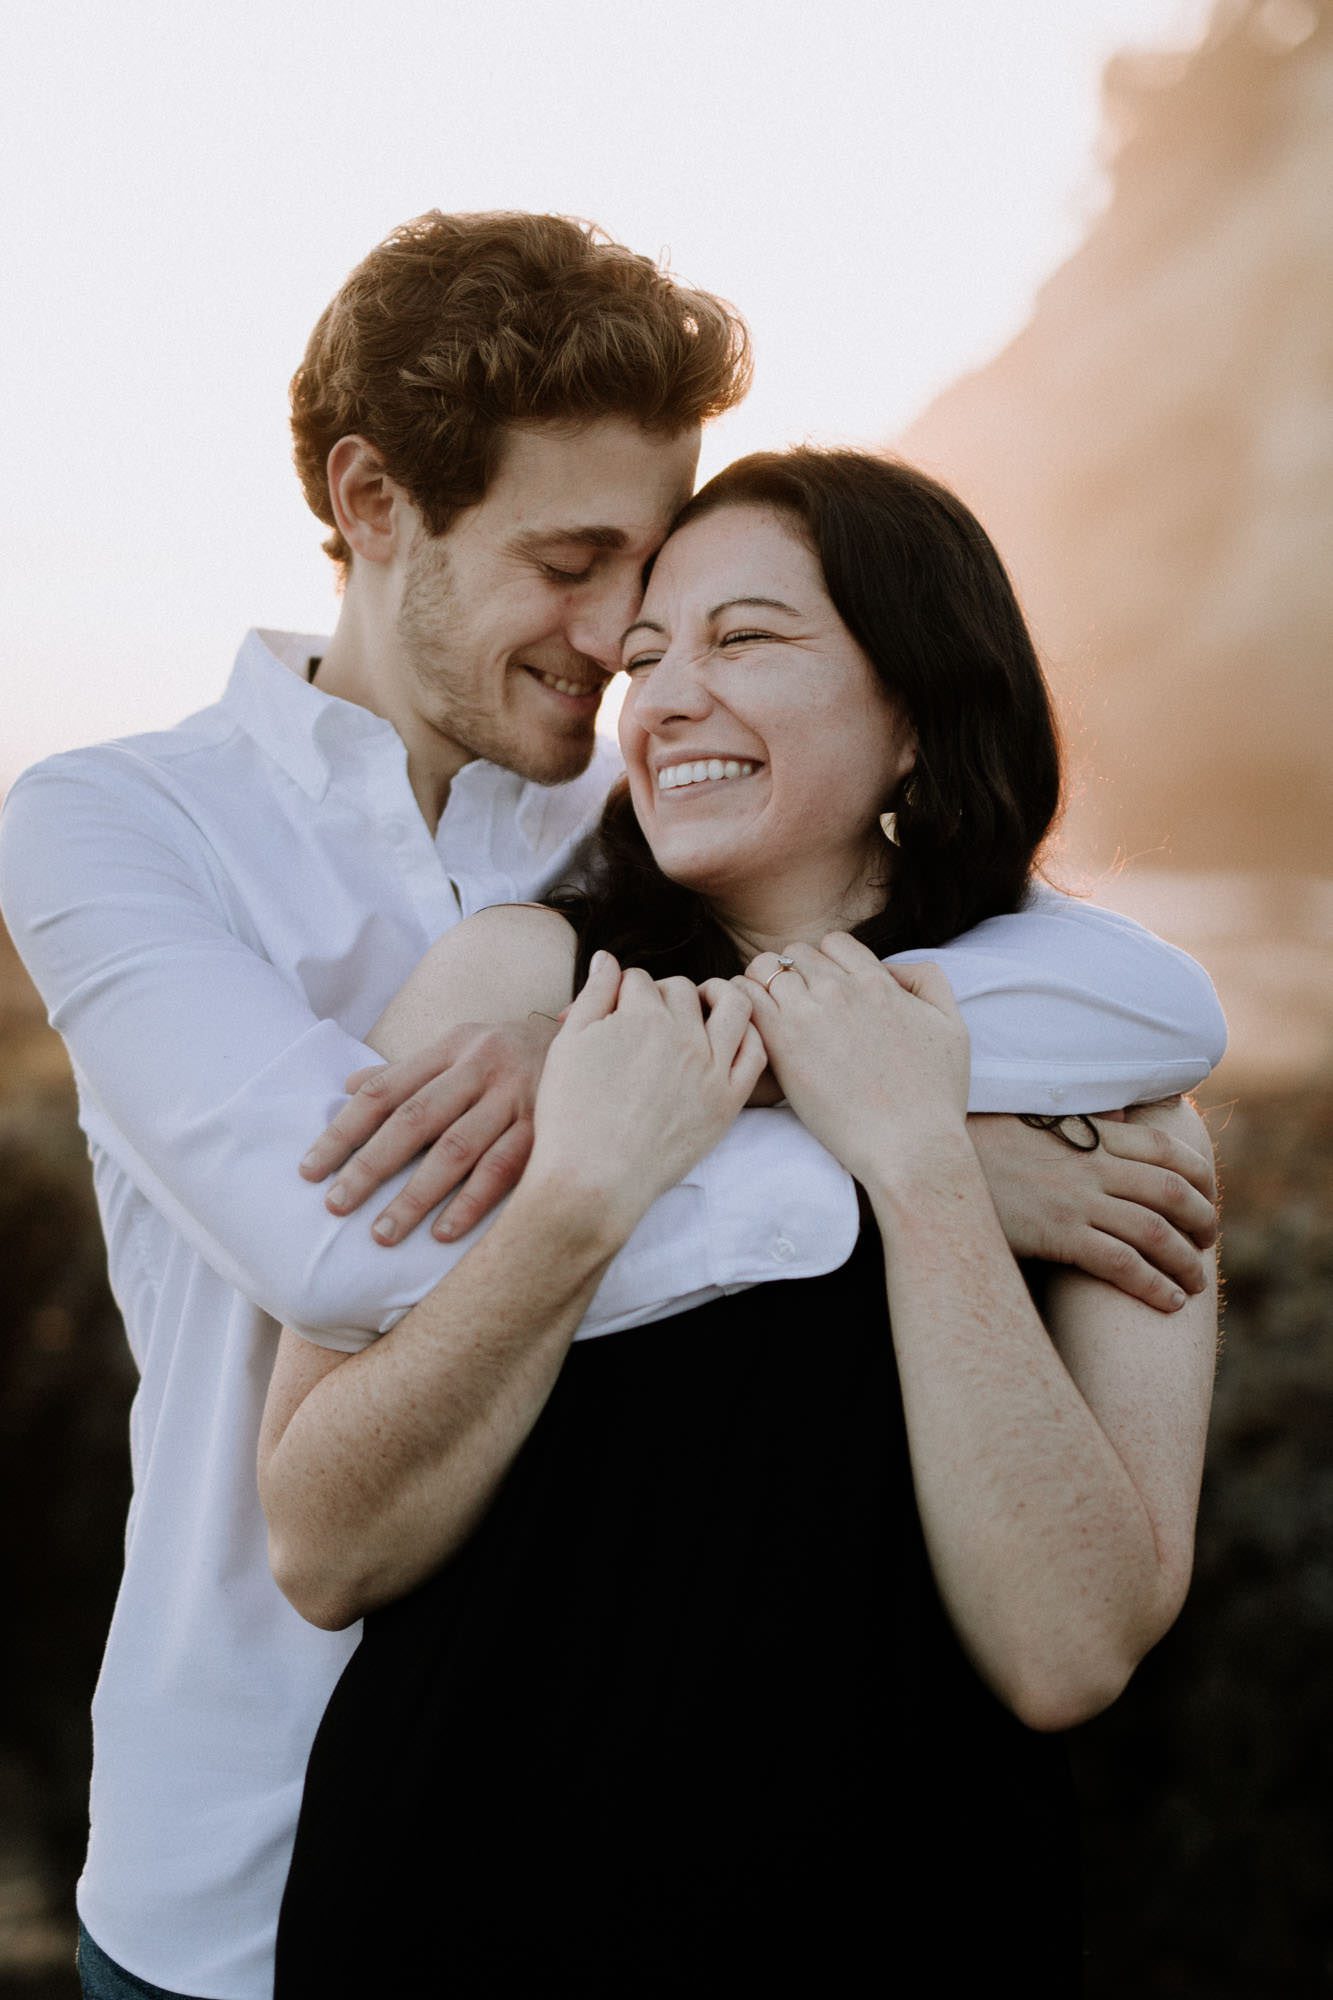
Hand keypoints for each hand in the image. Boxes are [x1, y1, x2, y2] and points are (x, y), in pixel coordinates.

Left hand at [298, 1019, 557, 1244]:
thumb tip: (347, 1087)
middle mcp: (482, 1067)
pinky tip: (442, 1234)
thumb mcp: (462, 1046)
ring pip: (456, 1151)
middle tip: (335, 1206)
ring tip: (381, 1234)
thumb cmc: (512, 1055)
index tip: (310, 1169)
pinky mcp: (548, 1128)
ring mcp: (518, 1098)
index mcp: (452, 1047)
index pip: (384, 1091)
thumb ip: (408, 1071)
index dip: (343, 1131)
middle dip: (369, 1167)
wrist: (599, 1038)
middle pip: (413, 1121)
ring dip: (415, 1196)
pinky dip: (472, 1203)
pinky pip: (504, 1170)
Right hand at [528, 953, 766, 1238]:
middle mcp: (682, 1034)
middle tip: (648, 1018)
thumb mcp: (567, 1047)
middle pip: (681, 989)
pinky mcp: (729, 1101)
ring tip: (703, 1004)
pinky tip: (728, 1039)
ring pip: (734, 1005)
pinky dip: (748, 1034)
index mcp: (640, 1015)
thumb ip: (592, 996)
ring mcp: (711, 1067)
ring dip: (718, 995)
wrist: (593, 1181)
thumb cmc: (571, 1117)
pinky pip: (755, 1052)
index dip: (623, 992)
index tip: (614, 1010)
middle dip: (662, 995)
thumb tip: (607, 958)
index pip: (638, 980)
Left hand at [742, 934, 969, 1181]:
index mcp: (878, 982)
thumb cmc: (935, 1096)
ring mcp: (809, 1014)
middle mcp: (841, 990)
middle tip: (794, 1007)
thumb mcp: (953, 1026)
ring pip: (766, 968)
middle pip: (797, 954)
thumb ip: (928, 982)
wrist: (911, 1146)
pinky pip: (744, 997)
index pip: (834, 944)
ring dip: (764, 985)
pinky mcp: (782, 1044)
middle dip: (794, 973)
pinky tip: (751, 1027)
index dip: (827, 964)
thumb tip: (891, 968)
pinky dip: (741, 1002)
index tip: (824, 992)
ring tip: (770, 1016)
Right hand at [968, 1104, 1217, 1312]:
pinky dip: (1154, 1285)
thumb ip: (1072, 1123)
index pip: (1163, 1148)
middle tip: (1207, 1241)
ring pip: (1156, 1232)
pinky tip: (1168, 1301)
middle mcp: (1091, 1166)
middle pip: (1171, 1191)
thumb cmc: (975, 1144)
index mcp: (1087, 1135)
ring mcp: (1077, 1200)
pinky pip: (1123, 1264)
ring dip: (1185, 1261)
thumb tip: (1106, 1118)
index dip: (1196, 1173)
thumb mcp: (1029, 1121)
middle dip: (1202, 1219)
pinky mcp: (1060, 1234)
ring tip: (1194, 1283)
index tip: (1206, 1193)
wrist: (933, 1163)